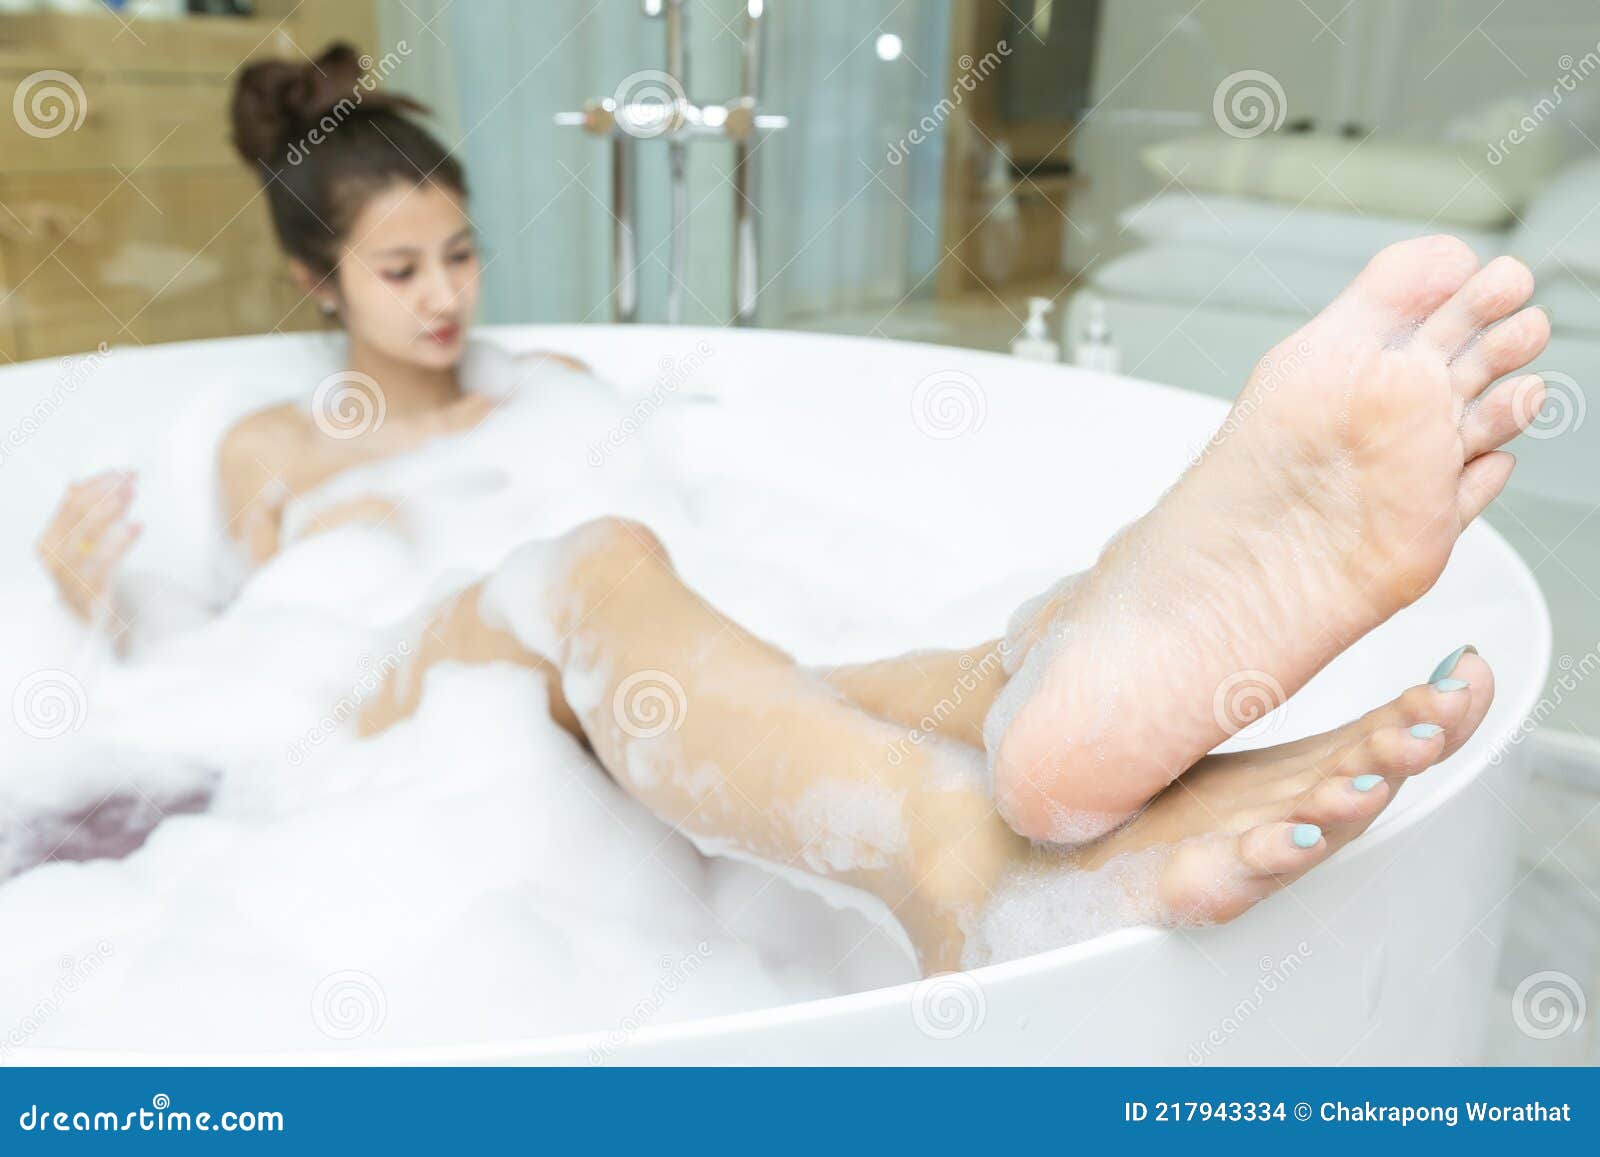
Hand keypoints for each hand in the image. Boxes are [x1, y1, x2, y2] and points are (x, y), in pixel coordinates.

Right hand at [35, 470, 141, 620]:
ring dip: (112, 509)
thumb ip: (95, 514)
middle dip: (105, 492)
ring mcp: (67, 573)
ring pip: (89, 534)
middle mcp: (53, 554)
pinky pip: (105, 561)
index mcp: (49, 538)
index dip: (97, 483)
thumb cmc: (89, 572)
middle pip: (78, 513)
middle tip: (131, 480)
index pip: (69, 502)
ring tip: (133, 494)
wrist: (88, 618)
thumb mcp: (87, 543)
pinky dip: (122, 540)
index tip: (121, 471)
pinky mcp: (88, 590)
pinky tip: (138, 525)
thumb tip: (114, 478)